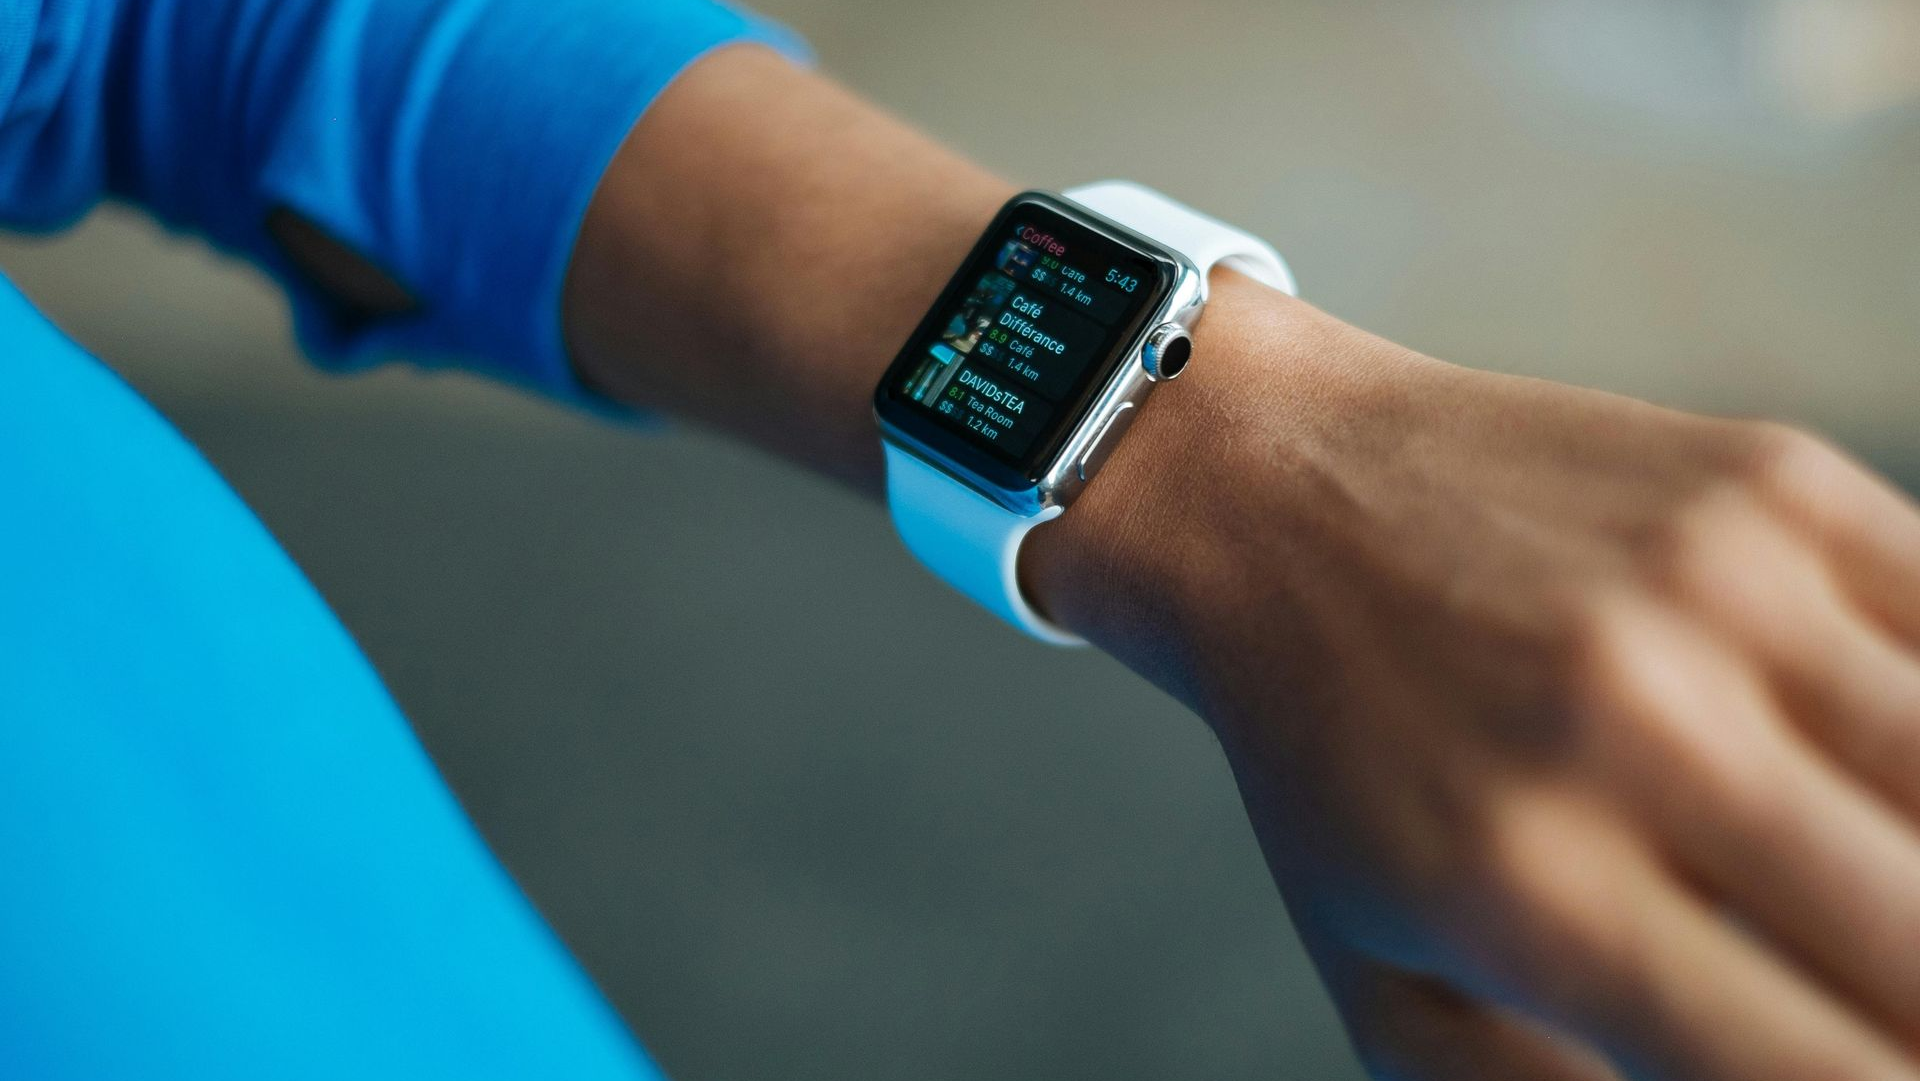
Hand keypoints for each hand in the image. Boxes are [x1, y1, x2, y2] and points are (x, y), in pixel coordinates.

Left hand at [1029, 273, 1919, 1079]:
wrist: (1271, 496)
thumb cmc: (1336, 767)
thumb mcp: (1392, 990)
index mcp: (1536, 892)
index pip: (1826, 1076)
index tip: (1868, 1070)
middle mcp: (1638, 731)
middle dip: (1919, 1009)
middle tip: (1867, 991)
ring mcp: (1722, 589)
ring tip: (1860, 883)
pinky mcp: (1777, 482)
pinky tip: (1883, 773)